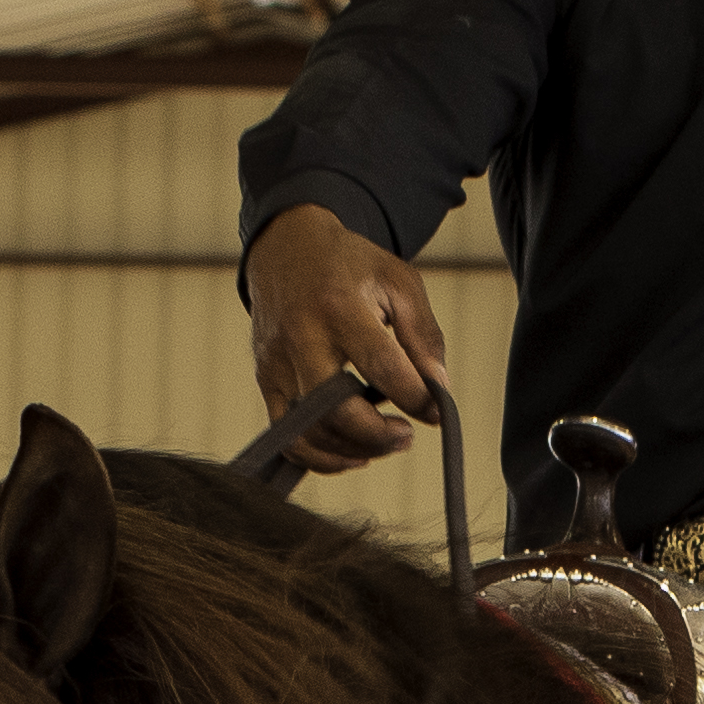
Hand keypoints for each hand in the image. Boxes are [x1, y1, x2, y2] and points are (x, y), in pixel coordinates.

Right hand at [245, 209, 451, 465]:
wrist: (286, 247)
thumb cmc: (349, 266)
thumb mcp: (398, 282)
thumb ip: (422, 334)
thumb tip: (438, 389)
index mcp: (339, 307)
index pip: (382, 367)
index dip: (416, 398)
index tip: (436, 411)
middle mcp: (302, 338)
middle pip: (336, 411)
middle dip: (379, 436)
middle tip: (406, 435)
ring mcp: (277, 362)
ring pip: (309, 433)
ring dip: (353, 450)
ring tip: (383, 442)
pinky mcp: (265, 380)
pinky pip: (288, 436)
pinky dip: (320, 456)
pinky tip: (351, 451)